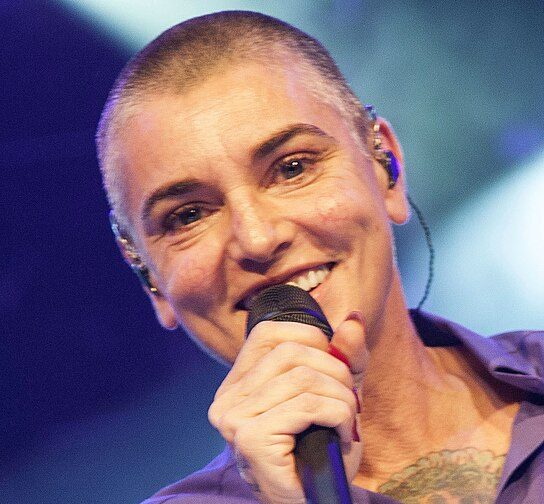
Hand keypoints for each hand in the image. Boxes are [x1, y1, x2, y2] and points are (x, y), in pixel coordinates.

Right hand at [208, 312, 367, 502]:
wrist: (315, 500)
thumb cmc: (321, 450)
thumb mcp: (335, 392)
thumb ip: (344, 356)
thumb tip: (353, 318)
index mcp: (239, 382)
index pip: (268, 332)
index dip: (311, 339)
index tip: (333, 367)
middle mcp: (227, 398)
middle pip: (291, 353)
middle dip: (335, 371)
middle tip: (350, 399)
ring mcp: (234, 419)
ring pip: (303, 378)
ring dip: (341, 397)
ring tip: (348, 419)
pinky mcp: (250, 439)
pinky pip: (307, 405)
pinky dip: (338, 415)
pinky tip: (343, 433)